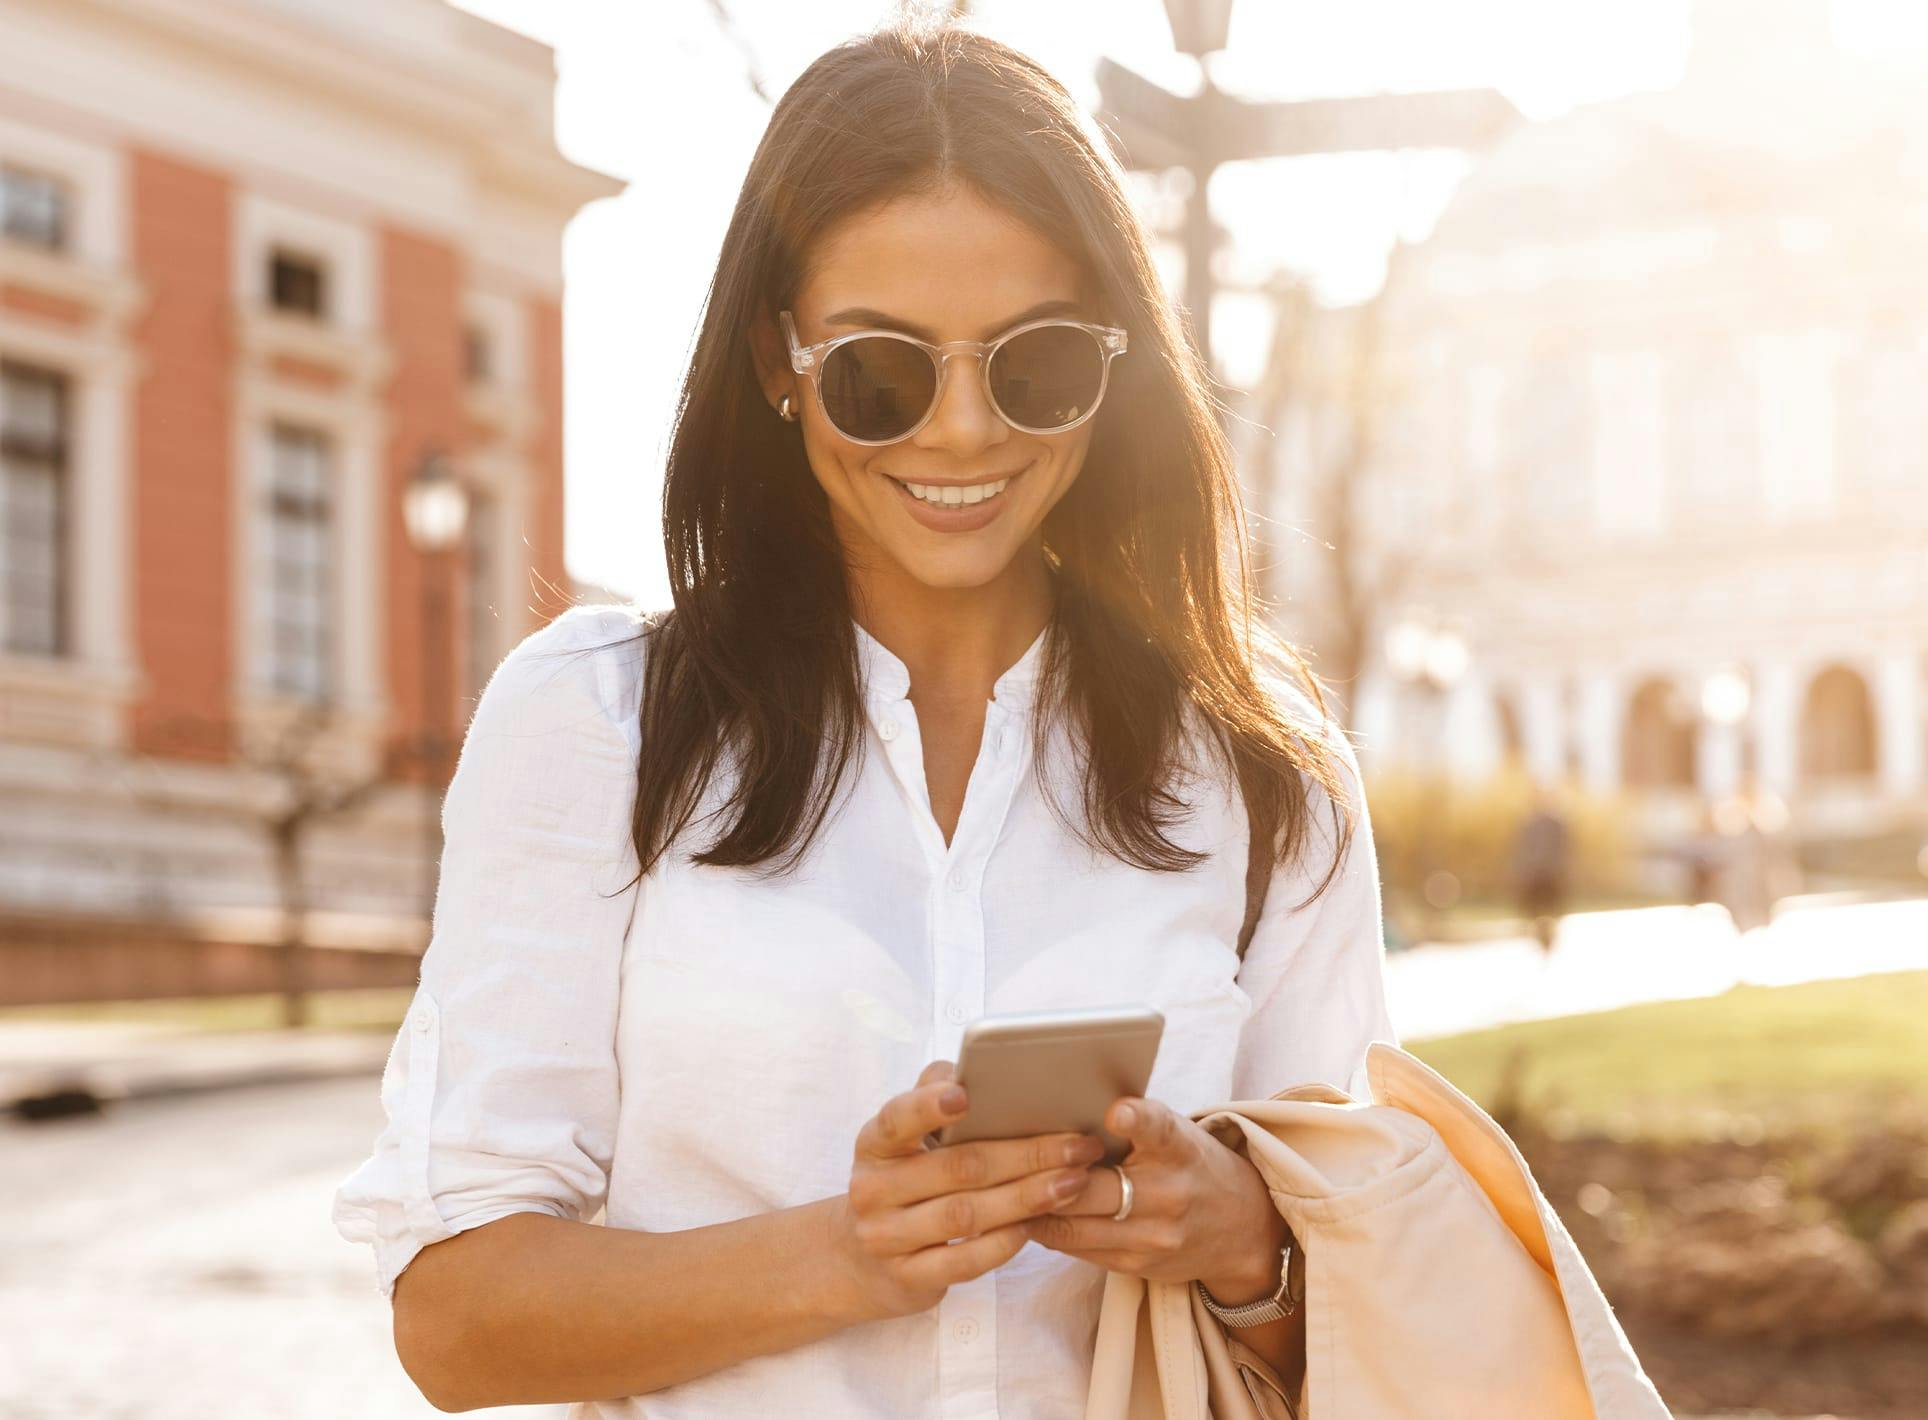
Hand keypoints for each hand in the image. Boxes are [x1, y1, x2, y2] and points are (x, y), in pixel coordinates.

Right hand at [829, 1059, 1108, 1321]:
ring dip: (1026, 1198)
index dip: (928, 1107)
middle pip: (956, 1168)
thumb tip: (974, 1067)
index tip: (965, 1095)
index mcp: (875, 1144)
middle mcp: (874, 1189)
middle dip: (1025, 1155)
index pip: (897, 1120)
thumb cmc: (904, 1179)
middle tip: (1077, 1146)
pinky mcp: (909, 1277)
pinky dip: (1005, 1243)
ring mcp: (887, 1238)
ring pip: (966, 1215)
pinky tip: (1037, 1225)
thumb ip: (933, 1095)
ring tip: (1073, 1183)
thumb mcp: (906, 1137)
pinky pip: (965, 1261)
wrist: (860, 1258)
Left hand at [1020, 1092, 1288, 1300]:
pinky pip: (1077, 1249)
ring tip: (1004, 1192)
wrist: (1240, 1229)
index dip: (1137, 1119)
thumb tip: (1061, 1108)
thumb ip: (1133, 1123)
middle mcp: (1169, 1193)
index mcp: (1179, 1148)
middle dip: (1047, 1178)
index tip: (1116, 1112)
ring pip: (1074, 1225)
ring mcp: (1154, 1236)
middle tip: (1009, 1163)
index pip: (1160, 1129)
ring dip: (1034, 1209)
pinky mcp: (1138, 1264)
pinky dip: (1048, 1231)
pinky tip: (1026, 1216)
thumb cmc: (1191, 1165)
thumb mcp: (1175, 1134)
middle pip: (1093, 1189)